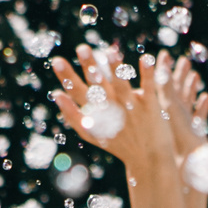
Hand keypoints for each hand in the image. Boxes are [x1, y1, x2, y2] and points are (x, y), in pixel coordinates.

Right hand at [50, 47, 181, 170]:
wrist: (148, 159)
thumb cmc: (118, 143)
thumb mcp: (92, 133)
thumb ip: (73, 115)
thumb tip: (56, 94)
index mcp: (97, 114)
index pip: (78, 93)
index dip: (67, 77)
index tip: (57, 61)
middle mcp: (113, 110)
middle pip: (99, 86)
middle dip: (90, 68)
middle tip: (82, 48)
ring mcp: (132, 108)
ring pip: (122, 86)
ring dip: (116, 70)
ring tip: (111, 52)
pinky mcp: (151, 107)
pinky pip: (149, 88)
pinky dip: (148, 74)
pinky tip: (146, 59)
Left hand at [158, 56, 207, 160]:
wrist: (187, 164)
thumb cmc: (176, 138)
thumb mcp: (170, 108)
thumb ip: (166, 88)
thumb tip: (160, 67)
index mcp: (166, 104)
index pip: (165, 82)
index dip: (165, 67)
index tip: (163, 54)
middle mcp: (174, 112)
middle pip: (177, 89)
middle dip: (180, 74)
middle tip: (183, 59)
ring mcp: (184, 122)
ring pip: (188, 101)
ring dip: (191, 87)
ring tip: (194, 75)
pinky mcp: (195, 132)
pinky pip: (198, 116)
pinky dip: (201, 106)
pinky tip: (205, 97)